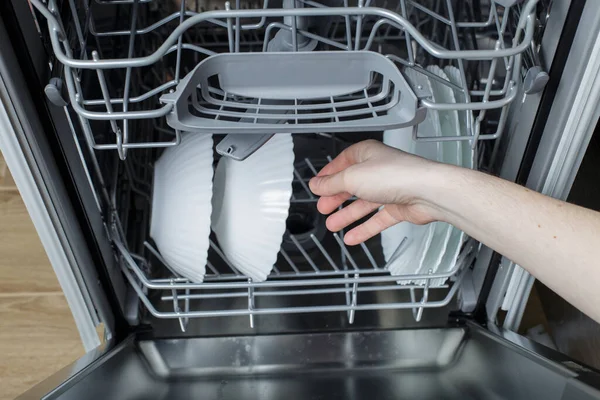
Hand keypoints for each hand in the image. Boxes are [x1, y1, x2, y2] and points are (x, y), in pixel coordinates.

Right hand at [309, 140, 441, 245]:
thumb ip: (331, 184)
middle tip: (323, 207)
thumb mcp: (352, 178)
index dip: (328, 175)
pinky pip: (376, 219)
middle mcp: (378, 169)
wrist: (427, 192)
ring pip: (363, 204)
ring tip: (332, 225)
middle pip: (351, 185)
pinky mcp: (398, 207)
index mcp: (367, 154)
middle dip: (336, 198)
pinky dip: (364, 228)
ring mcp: (389, 189)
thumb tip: (316, 185)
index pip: (342, 163)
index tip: (317, 186)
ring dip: (347, 215)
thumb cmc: (396, 175)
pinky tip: (352, 236)